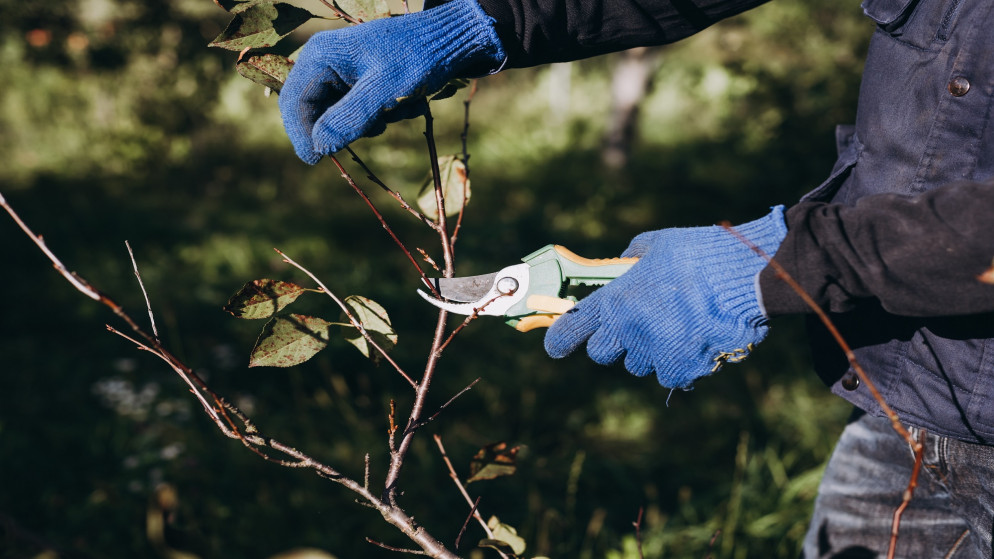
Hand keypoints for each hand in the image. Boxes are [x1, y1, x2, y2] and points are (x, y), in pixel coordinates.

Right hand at [279, 0, 504, 163]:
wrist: (446, 41)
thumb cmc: (416, 59)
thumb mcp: (385, 91)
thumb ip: (350, 118)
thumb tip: (319, 147)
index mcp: (320, 56)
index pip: (294, 102)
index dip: (302, 134)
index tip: (318, 160)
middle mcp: (324, 62)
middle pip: (314, 111)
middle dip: (345, 127)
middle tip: (378, 127)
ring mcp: (340, 72)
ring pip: (337, 116)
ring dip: (368, 123)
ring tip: (399, 110)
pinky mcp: (357, 82)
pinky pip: (356, 111)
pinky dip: (378, 117)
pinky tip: (403, 107)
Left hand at [544, 207, 787, 388]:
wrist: (743, 276)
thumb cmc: (698, 254)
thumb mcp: (654, 245)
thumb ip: (630, 260)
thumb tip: (623, 268)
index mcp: (615, 301)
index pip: (571, 329)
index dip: (559, 341)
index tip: (555, 347)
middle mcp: (630, 332)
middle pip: (602, 354)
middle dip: (612, 342)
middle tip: (631, 326)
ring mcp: (657, 354)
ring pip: (639, 365)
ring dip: (647, 352)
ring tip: (673, 328)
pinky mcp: (684, 369)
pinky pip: (670, 374)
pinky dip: (678, 362)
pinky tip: (694, 340)